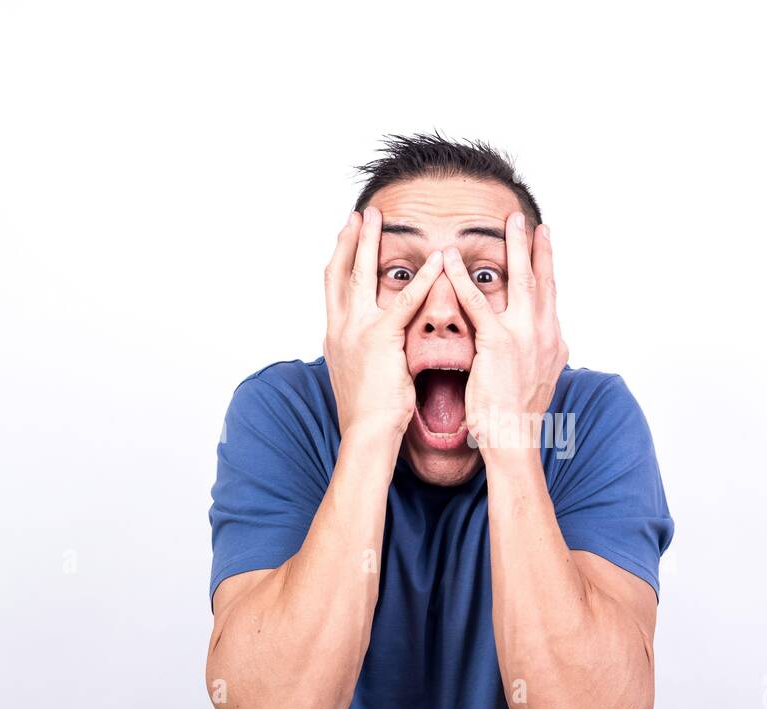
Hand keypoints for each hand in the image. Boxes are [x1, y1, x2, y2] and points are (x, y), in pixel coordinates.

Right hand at [323, 206, 442, 446]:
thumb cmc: (369, 414)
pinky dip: (419, 279)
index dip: (340, 259)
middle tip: (360, 214)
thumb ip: (366, 352)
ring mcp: (356, 331)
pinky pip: (403, 302)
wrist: (365, 434)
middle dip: (349, 240)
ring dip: (371, 244)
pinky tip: (433, 261)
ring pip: (360, 275)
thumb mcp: (362, 375)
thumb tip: (375, 346)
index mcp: (335, 336)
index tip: (346, 235)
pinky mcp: (379, 339)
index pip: (333, 288)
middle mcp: (340, 328)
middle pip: (339, 271)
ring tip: (381, 221)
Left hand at [443, 212, 568, 458]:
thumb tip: (541, 350)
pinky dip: (463, 278)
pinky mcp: (499, 344)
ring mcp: (525, 337)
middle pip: (544, 281)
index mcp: (552, 343)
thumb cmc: (518, 418)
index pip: (551, 298)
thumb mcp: (536, 381)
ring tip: (508, 223)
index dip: (548, 269)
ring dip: (514, 248)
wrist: (514, 439)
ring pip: (522, 281)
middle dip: (539, 249)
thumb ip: (538, 358)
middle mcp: (545, 335)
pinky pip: (478, 303)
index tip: (545, 245)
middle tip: (533, 223)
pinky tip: (450, 260)